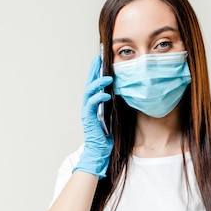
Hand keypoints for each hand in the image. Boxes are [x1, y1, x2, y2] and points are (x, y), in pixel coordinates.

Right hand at [73, 55, 113, 176]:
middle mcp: (88, 106)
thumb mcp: (114, 116)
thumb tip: (124, 93)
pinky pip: (92, 104)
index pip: (94, 84)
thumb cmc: (107, 136)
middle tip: (98, 58)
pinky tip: (107, 94)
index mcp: (94, 104)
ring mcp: (87, 112)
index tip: (101, 59)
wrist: (100, 152)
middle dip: (93, 71)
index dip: (97, 72)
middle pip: (89, 83)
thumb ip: (114, 105)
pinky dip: (99, 98)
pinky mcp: (88, 118)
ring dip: (98, 83)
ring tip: (108, 77)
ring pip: (89, 92)